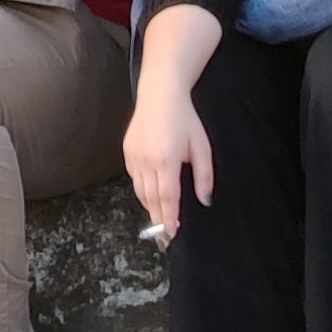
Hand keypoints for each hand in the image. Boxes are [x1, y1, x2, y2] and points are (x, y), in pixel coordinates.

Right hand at [123, 85, 211, 238]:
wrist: (160, 94)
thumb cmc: (185, 119)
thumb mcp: (201, 146)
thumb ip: (204, 176)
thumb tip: (204, 200)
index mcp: (166, 158)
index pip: (167, 196)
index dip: (169, 218)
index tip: (171, 234)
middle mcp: (146, 160)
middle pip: (151, 198)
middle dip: (158, 219)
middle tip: (164, 238)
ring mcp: (133, 156)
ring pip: (140, 191)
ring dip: (150, 207)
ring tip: (158, 221)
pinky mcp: (127, 152)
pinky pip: (134, 179)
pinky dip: (143, 191)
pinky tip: (151, 196)